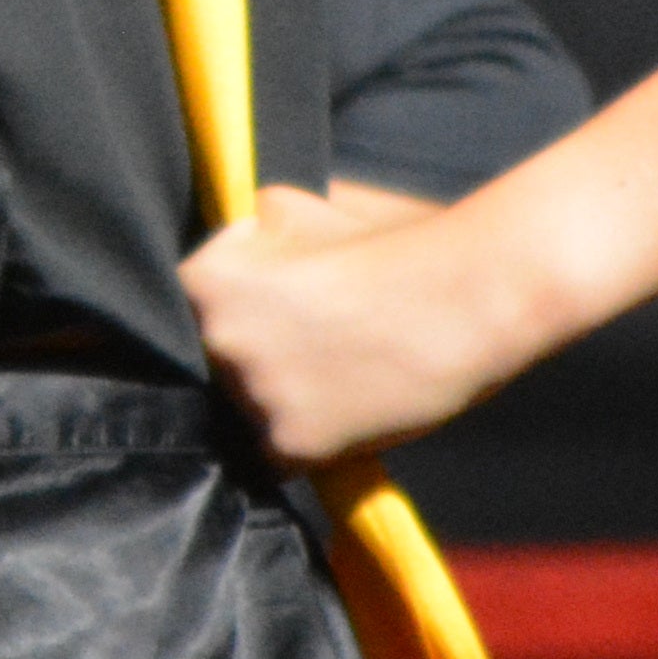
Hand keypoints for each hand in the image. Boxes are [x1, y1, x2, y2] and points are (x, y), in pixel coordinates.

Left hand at [184, 181, 534, 467]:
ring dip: (278, 399)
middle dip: (254, 350)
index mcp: (209, 281)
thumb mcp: (309, 202)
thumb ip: (257, 223)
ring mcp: (254, 396)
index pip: (190, 298)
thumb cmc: (396, 240)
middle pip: (214, 358)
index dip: (231, 297)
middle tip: (312, 339)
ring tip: (337, 374)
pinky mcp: (292, 444)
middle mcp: (219, 341)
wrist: (468, 297)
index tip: (274, 298)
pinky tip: (345, 412)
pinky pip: (278, 456)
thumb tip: (235, 225)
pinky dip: (307, 443)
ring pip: (246, 409)